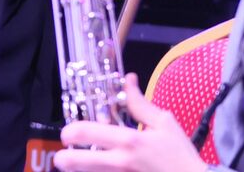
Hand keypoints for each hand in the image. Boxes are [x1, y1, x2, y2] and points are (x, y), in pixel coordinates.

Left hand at [55, 74, 206, 171]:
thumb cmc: (179, 153)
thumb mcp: (164, 123)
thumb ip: (140, 103)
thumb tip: (128, 81)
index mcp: (129, 141)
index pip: (88, 133)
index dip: (70, 131)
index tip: (68, 132)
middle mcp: (119, 163)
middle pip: (76, 163)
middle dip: (64, 159)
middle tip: (64, 155)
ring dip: (78, 169)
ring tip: (80, 163)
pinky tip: (98, 170)